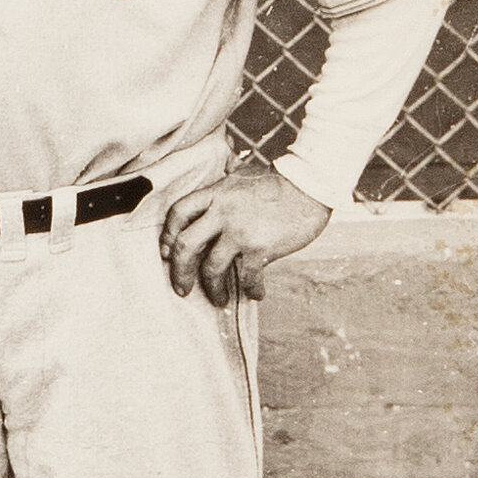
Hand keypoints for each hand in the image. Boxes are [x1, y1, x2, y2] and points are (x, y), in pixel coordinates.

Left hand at [159, 166, 331, 307]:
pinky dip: (250, 289)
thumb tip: (216, 182)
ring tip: (219, 300)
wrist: (311, 185)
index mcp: (214, 194)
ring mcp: (239, 230)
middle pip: (185, 246)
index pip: (178, 213)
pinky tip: (255, 293)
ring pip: (211, 268)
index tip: (166, 254)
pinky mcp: (260, 247)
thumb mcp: (242, 177)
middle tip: (182, 289)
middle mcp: (222, 212)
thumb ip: (224, 187)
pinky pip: (247, 277)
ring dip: (213, 289)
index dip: (168, 236)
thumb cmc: (278, 184)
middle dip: (179, 272)